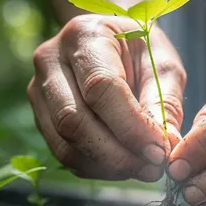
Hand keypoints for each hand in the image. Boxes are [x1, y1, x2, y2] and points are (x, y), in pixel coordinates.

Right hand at [28, 14, 185, 181]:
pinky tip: (122, 164)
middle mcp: (50, 60)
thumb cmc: (140, 48)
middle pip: (73, 120)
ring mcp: (37, 89)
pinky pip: (62, 153)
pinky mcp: (39, 115)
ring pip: (64, 143)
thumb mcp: (163, 63)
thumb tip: (168, 144)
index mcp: (84, 36)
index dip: (130, 127)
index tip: (159, 152)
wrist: (109, 40)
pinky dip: (95, 167)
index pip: (100, 88)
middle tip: (153, 169)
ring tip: (141, 168)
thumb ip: (166, 102)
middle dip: (117, 154)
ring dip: (107, 166)